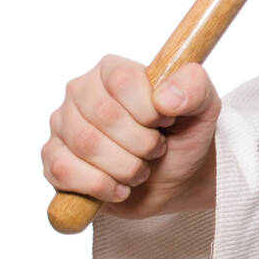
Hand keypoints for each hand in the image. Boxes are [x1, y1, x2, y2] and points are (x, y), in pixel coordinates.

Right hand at [42, 54, 221, 219]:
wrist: (175, 178)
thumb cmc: (183, 135)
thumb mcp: (204, 107)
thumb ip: (194, 88)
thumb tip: (165, 98)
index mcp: (113, 70)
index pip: (122, 81)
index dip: (149, 111)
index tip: (166, 123)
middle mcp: (81, 91)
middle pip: (103, 115)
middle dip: (141, 143)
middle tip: (156, 150)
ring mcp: (63, 125)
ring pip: (85, 144)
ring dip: (125, 167)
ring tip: (141, 170)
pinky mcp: (54, 159)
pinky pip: (62, 170)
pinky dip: (99, 186)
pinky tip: (119, 188)